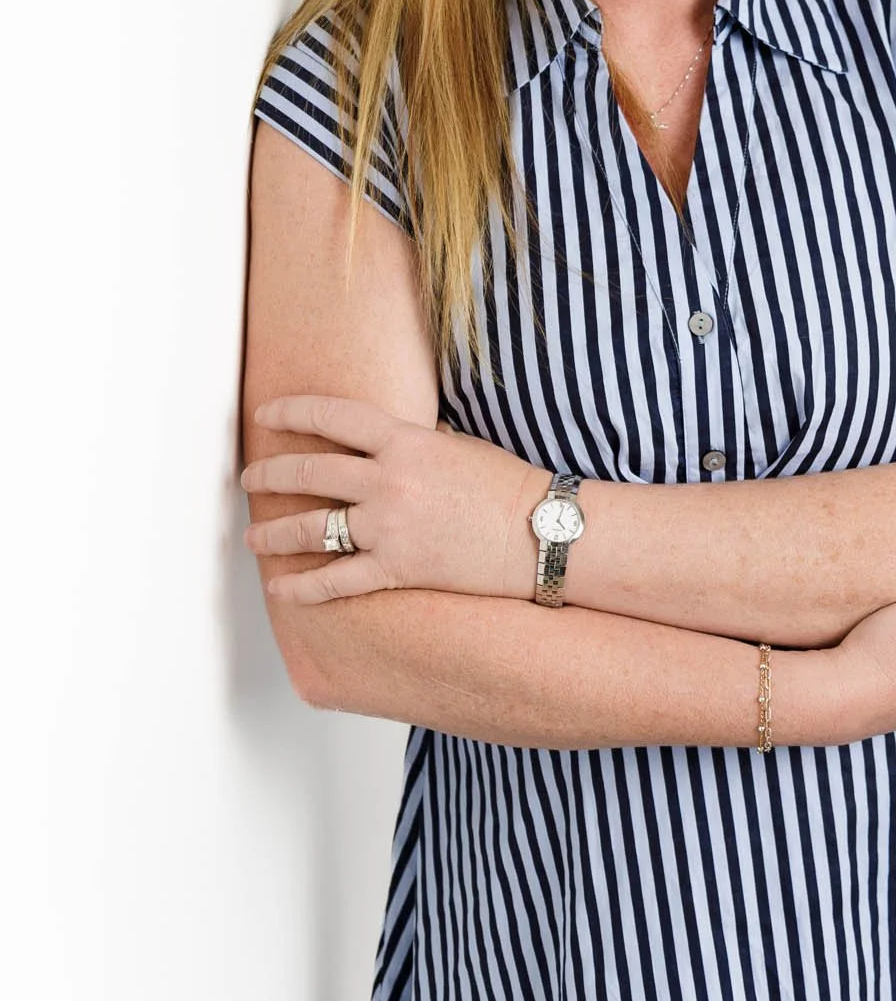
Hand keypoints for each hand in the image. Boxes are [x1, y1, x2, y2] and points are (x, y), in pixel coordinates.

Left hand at [241, 393, 538, 603]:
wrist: (541, 533)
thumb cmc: (507, 487)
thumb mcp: (455, 446)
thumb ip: (409, 444)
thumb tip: (377, 443)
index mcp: (405, 441)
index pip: (332, 417)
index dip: (291, 412)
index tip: (266, 414)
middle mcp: (389, 482)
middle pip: (308, 472)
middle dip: (269, 474)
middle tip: (249, 478)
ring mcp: (389, 528)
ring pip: (311, 529)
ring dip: (274, 534)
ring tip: (254, 538)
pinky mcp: (397, 570)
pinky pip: (336, 582)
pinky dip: (303, 588)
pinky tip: (282, 589)